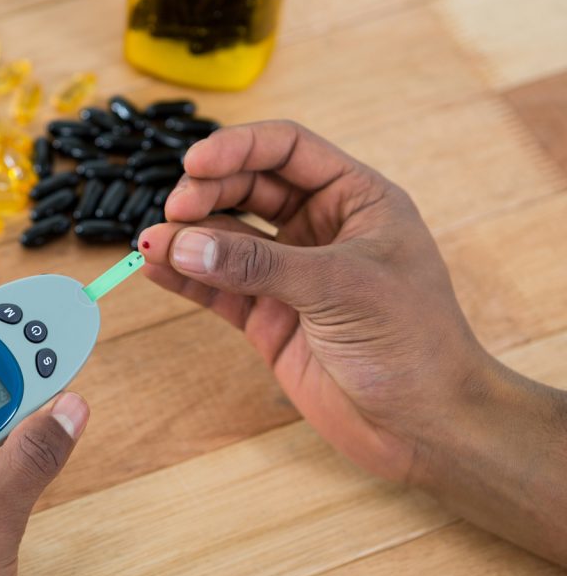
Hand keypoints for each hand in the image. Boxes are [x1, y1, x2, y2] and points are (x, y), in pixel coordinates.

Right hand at [138, 120, 566, 564]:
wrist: (423, 427)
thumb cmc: (411, 343)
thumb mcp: (340, 288)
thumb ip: (259, 265)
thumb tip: (185, 244)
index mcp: (355, 199)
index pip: (287, 150)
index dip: (239, 148)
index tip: (194, 164)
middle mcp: (319, 228)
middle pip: (248, 188)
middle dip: (207, 193)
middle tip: (175, 211)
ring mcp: (289, 273)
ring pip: (226, 238)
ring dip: (188, 238)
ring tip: (152, 245)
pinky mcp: (267, 317)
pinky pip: (217, 287)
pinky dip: (185, 278)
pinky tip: (156, 270)